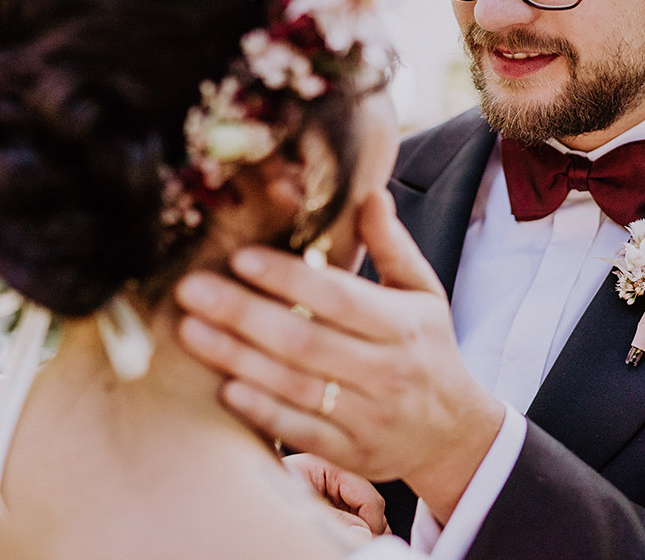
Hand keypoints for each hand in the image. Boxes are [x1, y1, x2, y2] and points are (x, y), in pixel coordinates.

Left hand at [175, 190, 504, 521]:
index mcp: (403, 325)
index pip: (338, 297)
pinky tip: (224, 389)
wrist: (454, 433)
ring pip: (293, 385)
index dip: (287, 277)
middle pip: (304, 340)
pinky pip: (299, 432)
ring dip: (236, 358)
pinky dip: (261, 411)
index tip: (240, 256)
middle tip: (191, 289)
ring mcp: (368, 416)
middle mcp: (386, 371)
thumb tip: (370, 192)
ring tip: (190, 331)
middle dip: (243, 313)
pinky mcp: (351, 452)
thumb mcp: (423, 294)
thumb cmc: (427, 349)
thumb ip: (393, 245)